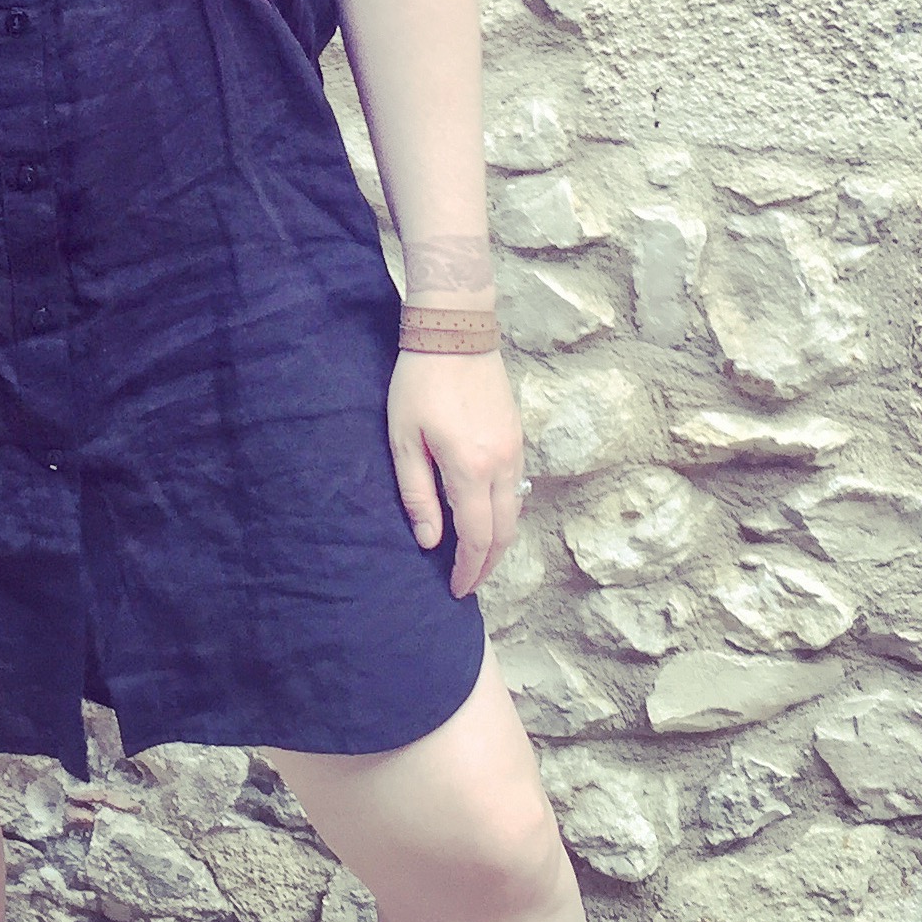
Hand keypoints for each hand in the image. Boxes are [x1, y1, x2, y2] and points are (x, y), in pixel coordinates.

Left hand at [387, 347, 527, 599]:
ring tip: (476, 558)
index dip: (469, 570)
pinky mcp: (518, 436)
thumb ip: (417, 493)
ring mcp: (515, 450)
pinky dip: (504, 514)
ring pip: (515, 513)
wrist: (456, 331)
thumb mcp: (404, 439)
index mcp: (470, 469)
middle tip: (468, 583)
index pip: (477, 538)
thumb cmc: (420, 383)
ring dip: (498, 541)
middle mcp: (502, 466)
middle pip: (504, 533)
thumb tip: (429, 541)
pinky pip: (517, 489)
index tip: (456, 590)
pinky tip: (486, 518)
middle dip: (487, 565)